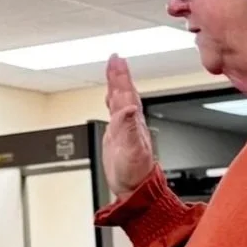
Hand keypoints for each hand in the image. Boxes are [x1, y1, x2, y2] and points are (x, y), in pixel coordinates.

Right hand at [102, 54, 155, 199]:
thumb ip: (129, 128)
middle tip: (115, 58)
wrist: (135, 189)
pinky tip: (110, 98)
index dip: (120, 76)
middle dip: (118, 74)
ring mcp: (125, 127)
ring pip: (120, 99)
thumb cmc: (135, 173)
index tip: (117, 59)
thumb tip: (129, 108)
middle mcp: (130, 121)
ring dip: (117, 84)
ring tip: (113, 70)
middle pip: (124, 92)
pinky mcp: (118, 135)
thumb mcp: (131, 150)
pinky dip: (112, 100)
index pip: (125, 92)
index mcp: (132, 121)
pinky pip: (115, 111)